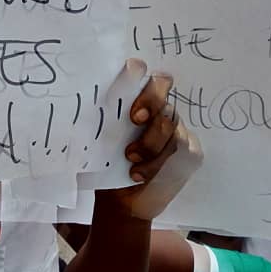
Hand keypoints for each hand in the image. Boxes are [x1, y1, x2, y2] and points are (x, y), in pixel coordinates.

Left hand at [109, 60, 202, 219]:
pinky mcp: (189, 150)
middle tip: (134, 119)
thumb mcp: (97, 140)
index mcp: (132, 99)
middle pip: (161, 87)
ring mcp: (176, 127)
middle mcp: (157, 107)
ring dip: (149, 142)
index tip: (128, 74)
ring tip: (130, 158)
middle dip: (150, 100)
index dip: (136, 70)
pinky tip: (139, 174)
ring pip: (170, 122)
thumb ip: (100, 119)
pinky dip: (157, 163)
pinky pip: (180, 148)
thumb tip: (81, 101)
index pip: (139, 71)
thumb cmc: (105, 164)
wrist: (120, 201)